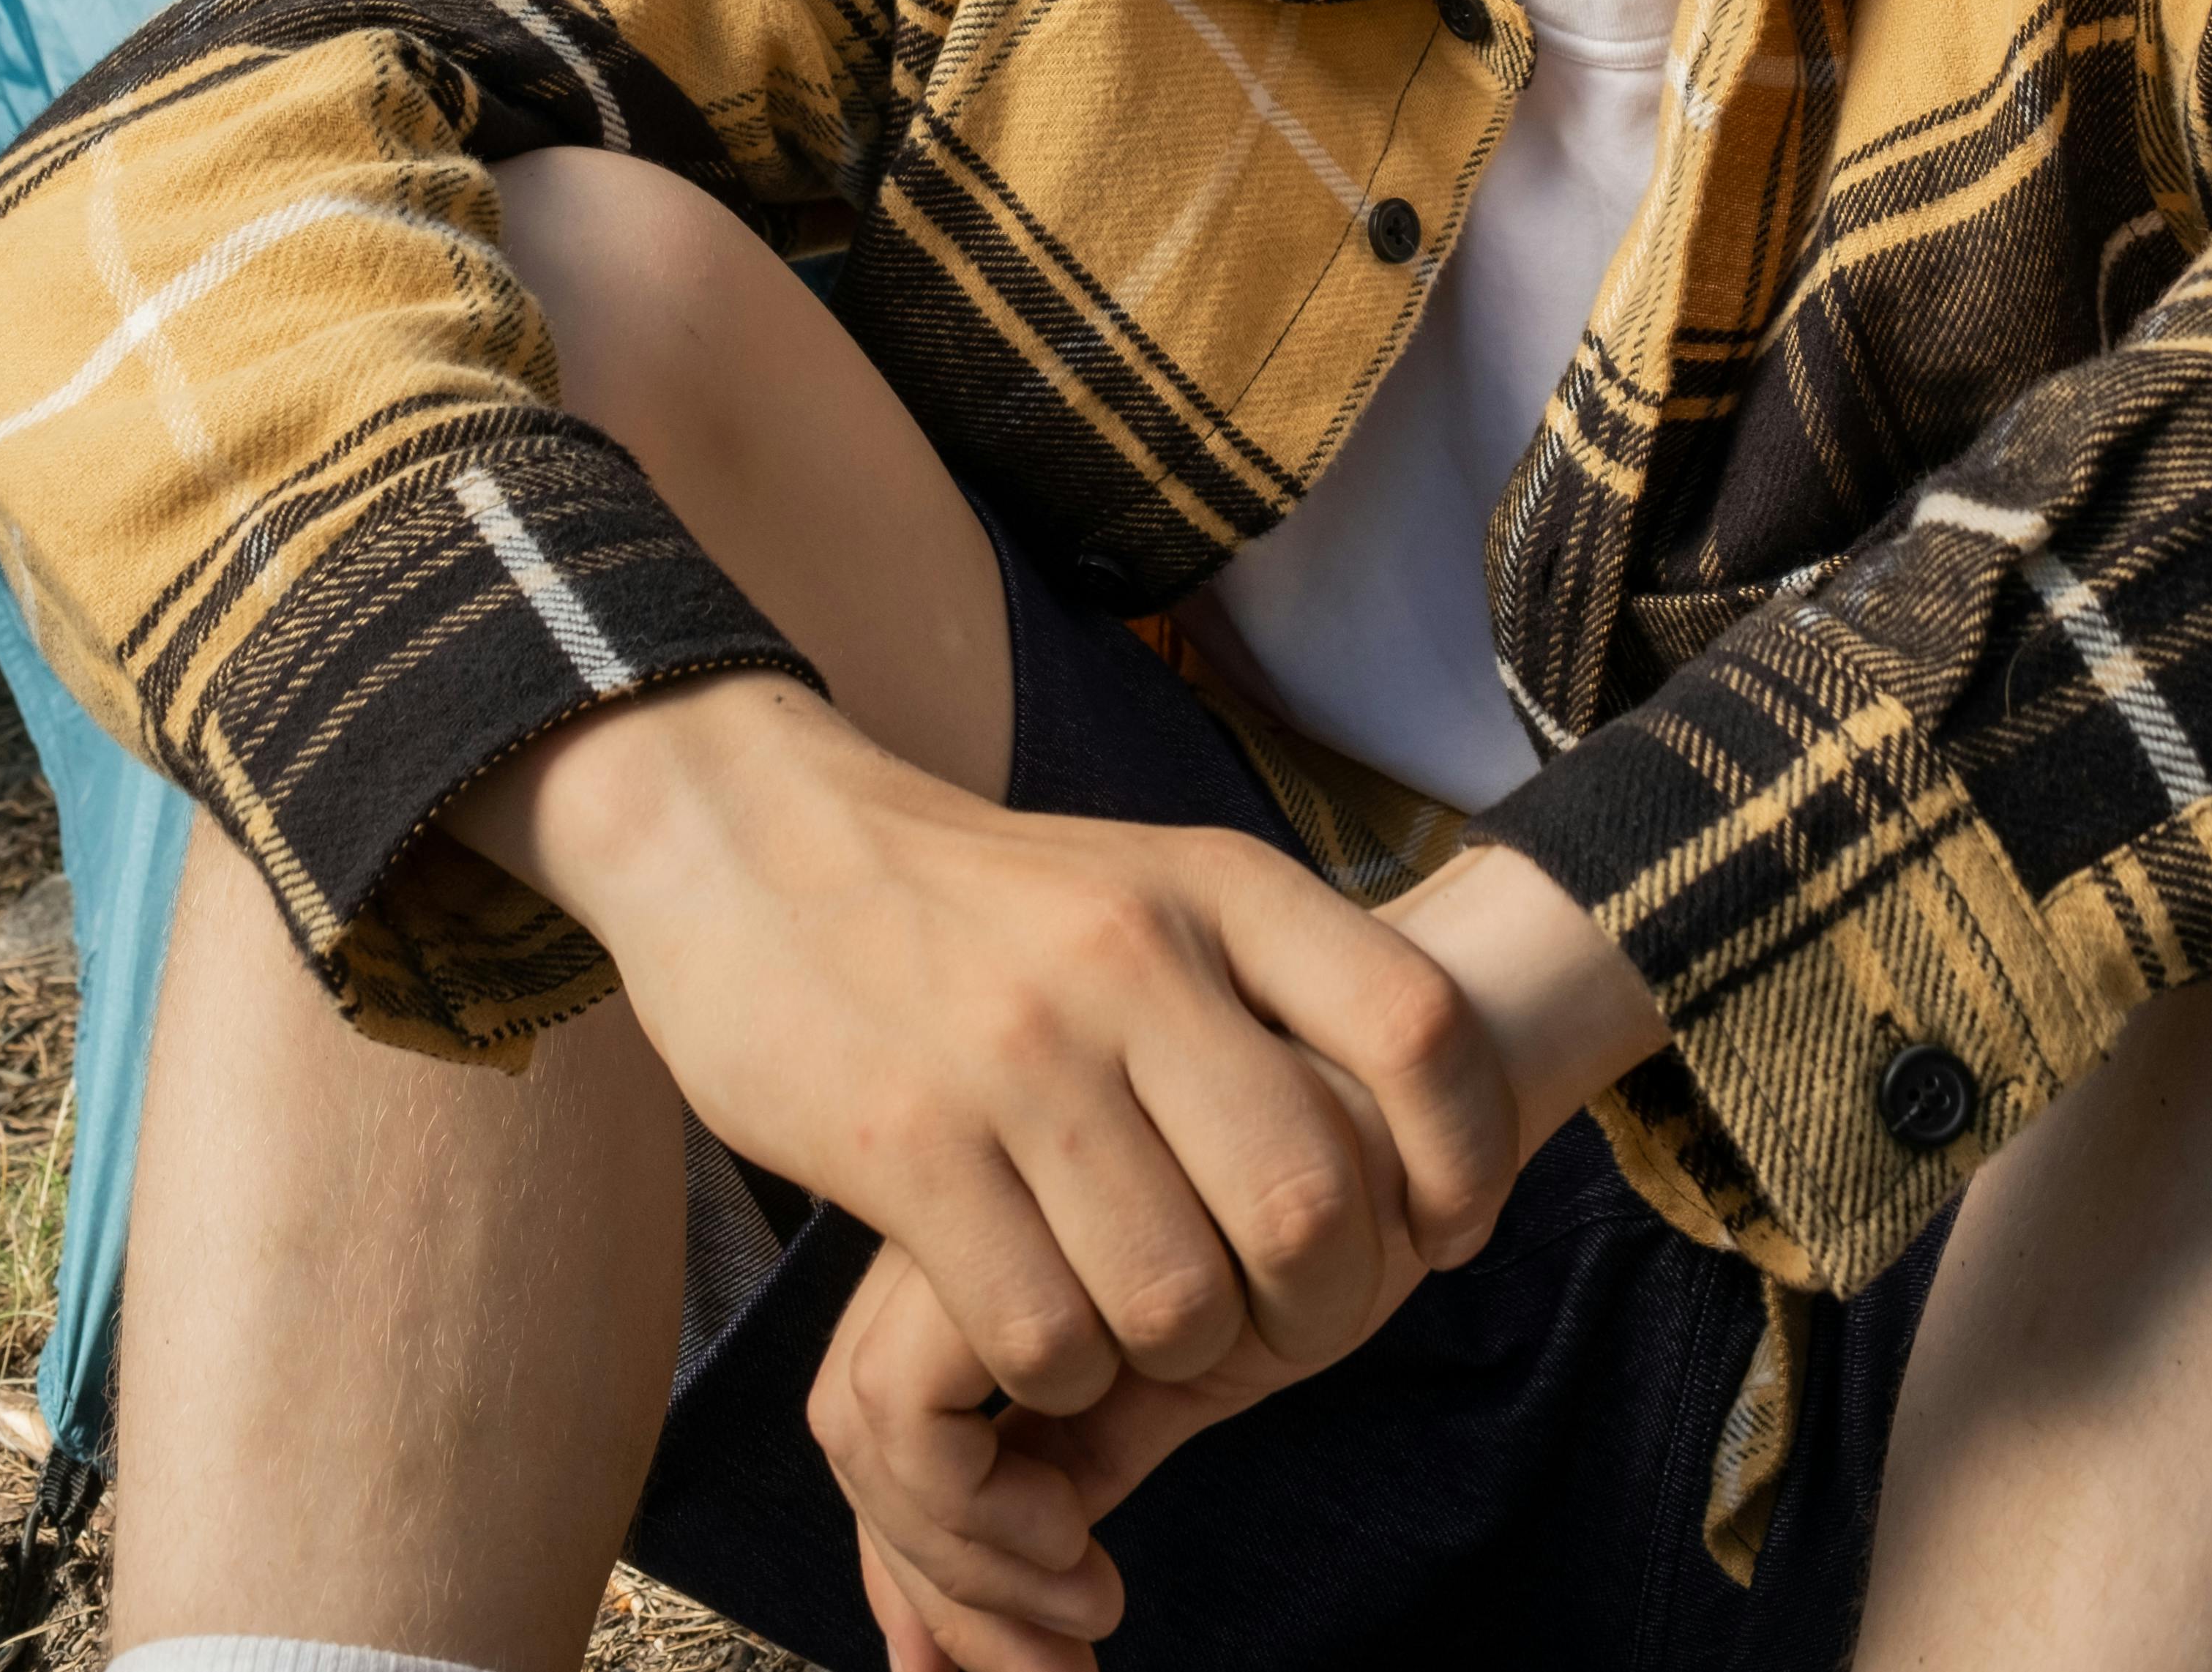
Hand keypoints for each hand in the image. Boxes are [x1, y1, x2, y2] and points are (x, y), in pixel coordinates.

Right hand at [448, 669, 1516, 1411]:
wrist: (748, 837)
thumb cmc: (976, 899)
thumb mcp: (1147, 882)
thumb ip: (1269, 976)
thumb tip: (1420, 1118)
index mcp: (1215, 882)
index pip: (1417, 1026)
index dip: (1463, 1156)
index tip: (1442, 1231)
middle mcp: (1132, 955)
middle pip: (1310, 1204)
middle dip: (1318, 1307)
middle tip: (1276, 1321)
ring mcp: (1016, 1052)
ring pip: (1178, 1301)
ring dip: (1176, 1353)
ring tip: (1142, 1319)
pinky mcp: (905, 1147)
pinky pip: (1044, 1338)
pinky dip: (1059, 1374)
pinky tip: (1038, 1325)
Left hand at [828, 1069, 1430, 1671]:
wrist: (1433, 1074)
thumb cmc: (1331, 1197)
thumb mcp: (1185, 1362)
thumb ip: (1072, 1459)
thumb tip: (938, 1650)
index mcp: (994, 1206)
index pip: (874, 1399)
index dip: (925, 1550)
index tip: (1033, 1652)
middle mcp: (967, 1186)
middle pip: (857, 1415)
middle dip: (937, 1583)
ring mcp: (979, 1185)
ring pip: (879, 1420)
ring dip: (972, 1571)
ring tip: (1086, 1609)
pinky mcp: (1012, 1219)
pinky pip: (923, 1405)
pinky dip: (986, 1521)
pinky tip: (1084, 1553)